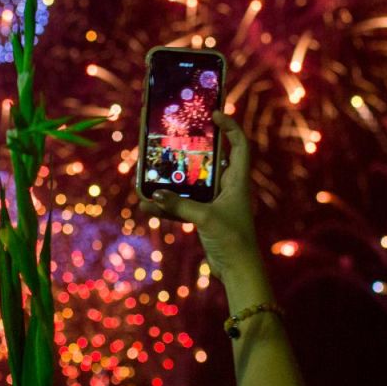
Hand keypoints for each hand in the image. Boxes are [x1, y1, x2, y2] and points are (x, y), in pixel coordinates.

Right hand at [139, 112, 260, 282]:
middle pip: (211, 160)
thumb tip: (154, 194)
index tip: (214, 114)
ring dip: (173, 181)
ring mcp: (215, 203)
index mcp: (237, 181)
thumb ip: (180, 205)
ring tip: (153, 173)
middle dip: (193, 149)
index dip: (230, 127)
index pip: (239, 145)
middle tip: (174, 137)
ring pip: (192, 184)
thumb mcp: (205, 218)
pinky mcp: (205, 218)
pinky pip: (183, 206)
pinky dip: (168, 207)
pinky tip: (148, 208)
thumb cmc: (232, 240)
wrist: (237, 271)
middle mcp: (227, 188)